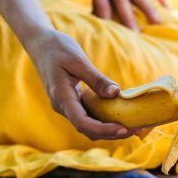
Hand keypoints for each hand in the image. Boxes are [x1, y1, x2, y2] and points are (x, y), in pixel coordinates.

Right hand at [23, 28, 139, 140]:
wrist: (40, 44)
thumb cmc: (58, 48)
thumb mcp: (79, 60)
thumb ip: (96, 79)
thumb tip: (115, 94)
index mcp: (62, 97)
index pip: (83, 123)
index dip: (104, 129)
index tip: (124, 129)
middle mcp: (62, 106)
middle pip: (87, 130)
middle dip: (112, 133)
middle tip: (137, 129)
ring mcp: (66, 106)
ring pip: (88, 126)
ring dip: (109, 129)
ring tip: (132, 125)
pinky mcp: (71, 103)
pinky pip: (88, 117)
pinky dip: (103, 120)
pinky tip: (119, 115)